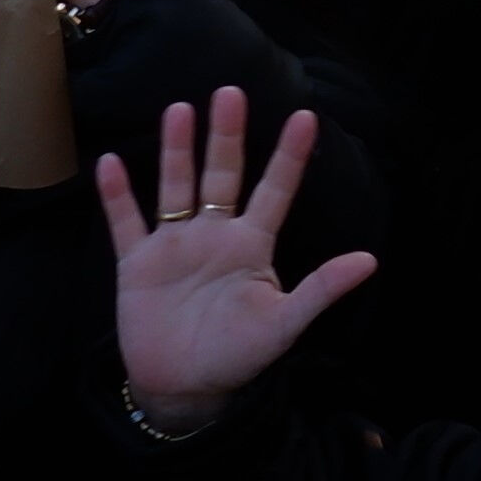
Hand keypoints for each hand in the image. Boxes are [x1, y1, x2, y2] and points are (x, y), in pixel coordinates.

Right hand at [98, 89, 374, 429]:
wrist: (184, 389)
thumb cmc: (238, 355)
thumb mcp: (283, 324)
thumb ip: (321, 290)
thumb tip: (370, 261)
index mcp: (252, 246)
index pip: (275, 191)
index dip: (289, 157)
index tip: (306, 117)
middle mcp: (214, 236)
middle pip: (221, 175)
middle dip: (227, 136)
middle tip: (231, 92)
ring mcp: (174, 246)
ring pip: (175, 188)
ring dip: (176, 151)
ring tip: (180, 110)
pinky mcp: (137, 264)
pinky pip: (126, 223)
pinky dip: (117, 195)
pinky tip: (110, 163)